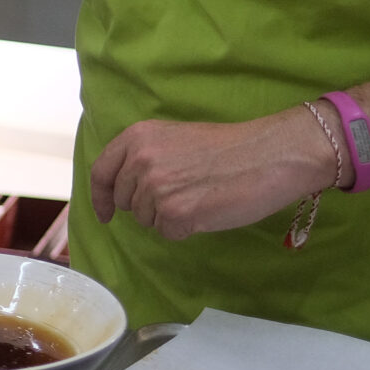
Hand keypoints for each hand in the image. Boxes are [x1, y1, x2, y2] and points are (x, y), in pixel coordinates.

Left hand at [87, 107, 335, 239]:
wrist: (269, 154)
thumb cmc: (229, 147)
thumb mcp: (175, 139)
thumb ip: (145, 157)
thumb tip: (126, 188)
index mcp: (137, 137)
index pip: (100, 172)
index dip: (100, 197)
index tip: (105, 212)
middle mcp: (140, 161)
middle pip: (125, 201)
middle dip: (147, 205)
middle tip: (182, 193)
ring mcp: (155, 188)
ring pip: (146, 220)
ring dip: (169, 216)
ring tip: (200, 196)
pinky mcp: (174, 213)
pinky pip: (168, 232)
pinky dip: (186, 229)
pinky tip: (207, 210)